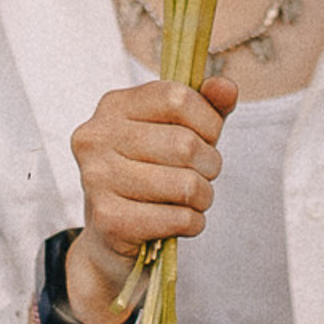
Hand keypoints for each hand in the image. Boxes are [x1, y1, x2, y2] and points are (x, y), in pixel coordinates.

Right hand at [63, 75, 239, 323]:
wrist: (111, 236)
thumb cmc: (152, 172)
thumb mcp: (181, 131)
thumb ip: (207, 106)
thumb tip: (227, 87)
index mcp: (113, 106)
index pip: (177, 97)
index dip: (208, 121)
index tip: (206, 138)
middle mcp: (96, 137)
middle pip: (185, 144)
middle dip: (209, 165)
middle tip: (201, 175)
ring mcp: (96, 179)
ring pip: (186, 184)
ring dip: (203, 198)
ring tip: (192, 200)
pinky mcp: (108, 220)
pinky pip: (178, 218)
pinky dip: (192, 223)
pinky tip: (180, 222)